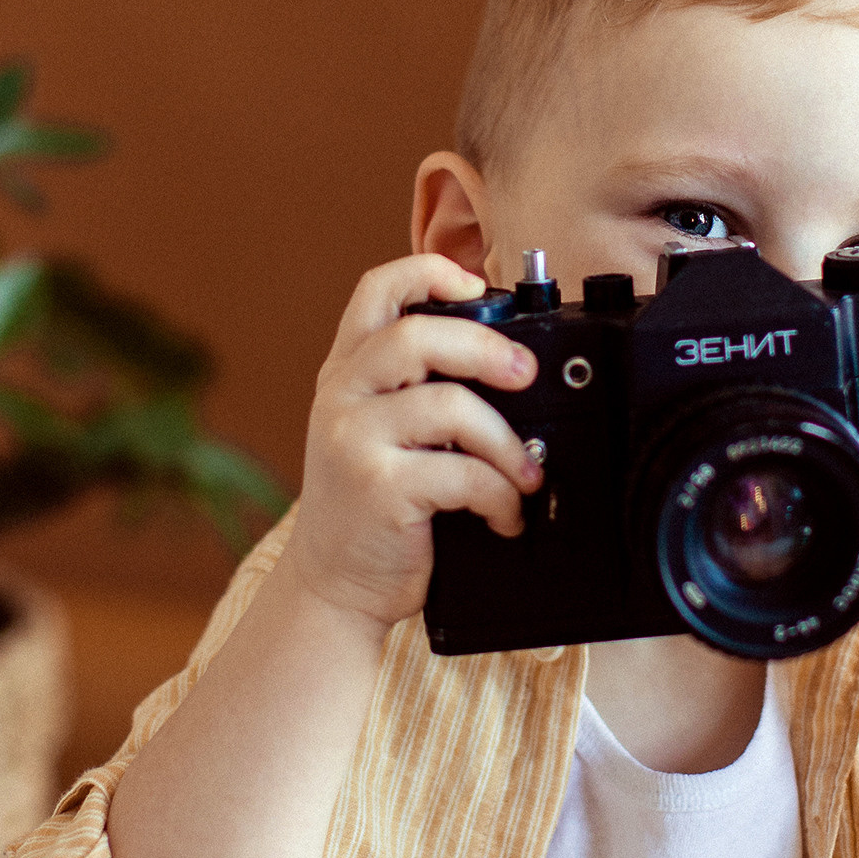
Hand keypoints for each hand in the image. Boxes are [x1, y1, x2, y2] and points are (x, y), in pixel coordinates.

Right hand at [280, 254, 545, 637]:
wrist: (332, 585)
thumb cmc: (371, 505)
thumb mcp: (376, 429)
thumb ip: (416, 387)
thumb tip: (511, 358)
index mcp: (346, 370)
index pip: (378, 290)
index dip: (431, 272)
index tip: (479, 288)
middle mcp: (341, 395)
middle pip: (418, 336)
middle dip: (487, 348)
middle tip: (525, 373)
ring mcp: (353, 441)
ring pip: (451, 406)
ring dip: (507, 443)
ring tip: (526, 472)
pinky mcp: (378, 489)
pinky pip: (462, 473)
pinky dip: (500, 494)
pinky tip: (504, 513)